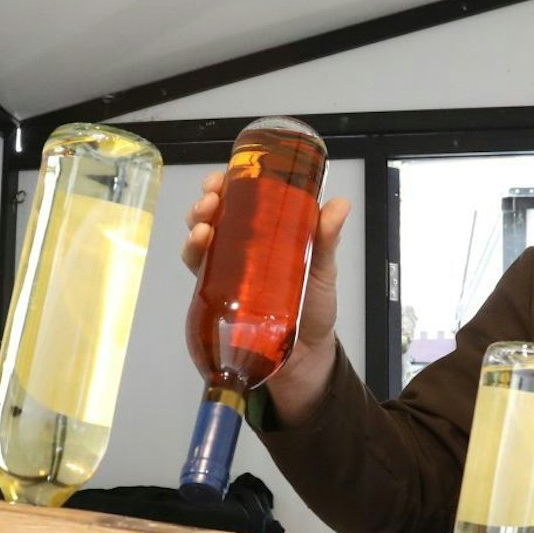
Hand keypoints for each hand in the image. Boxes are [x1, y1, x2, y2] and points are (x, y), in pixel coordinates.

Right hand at [183, 169, 352, 421]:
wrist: (306, 357)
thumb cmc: (314, 309)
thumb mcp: (324, 269)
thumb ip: (327, 239)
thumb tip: (340, 205)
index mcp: (267, 233)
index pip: (242, 199)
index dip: (228, 183)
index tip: (225, 176)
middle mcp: (243, 248)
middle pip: (215, 214)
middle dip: (207, 201)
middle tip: (211, 198)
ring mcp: (228, 272)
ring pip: (202, 238)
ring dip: (196, 224)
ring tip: (203, 224)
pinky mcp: (219, 297)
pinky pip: (199, 271)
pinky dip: (193, 255)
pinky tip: (199, 246)